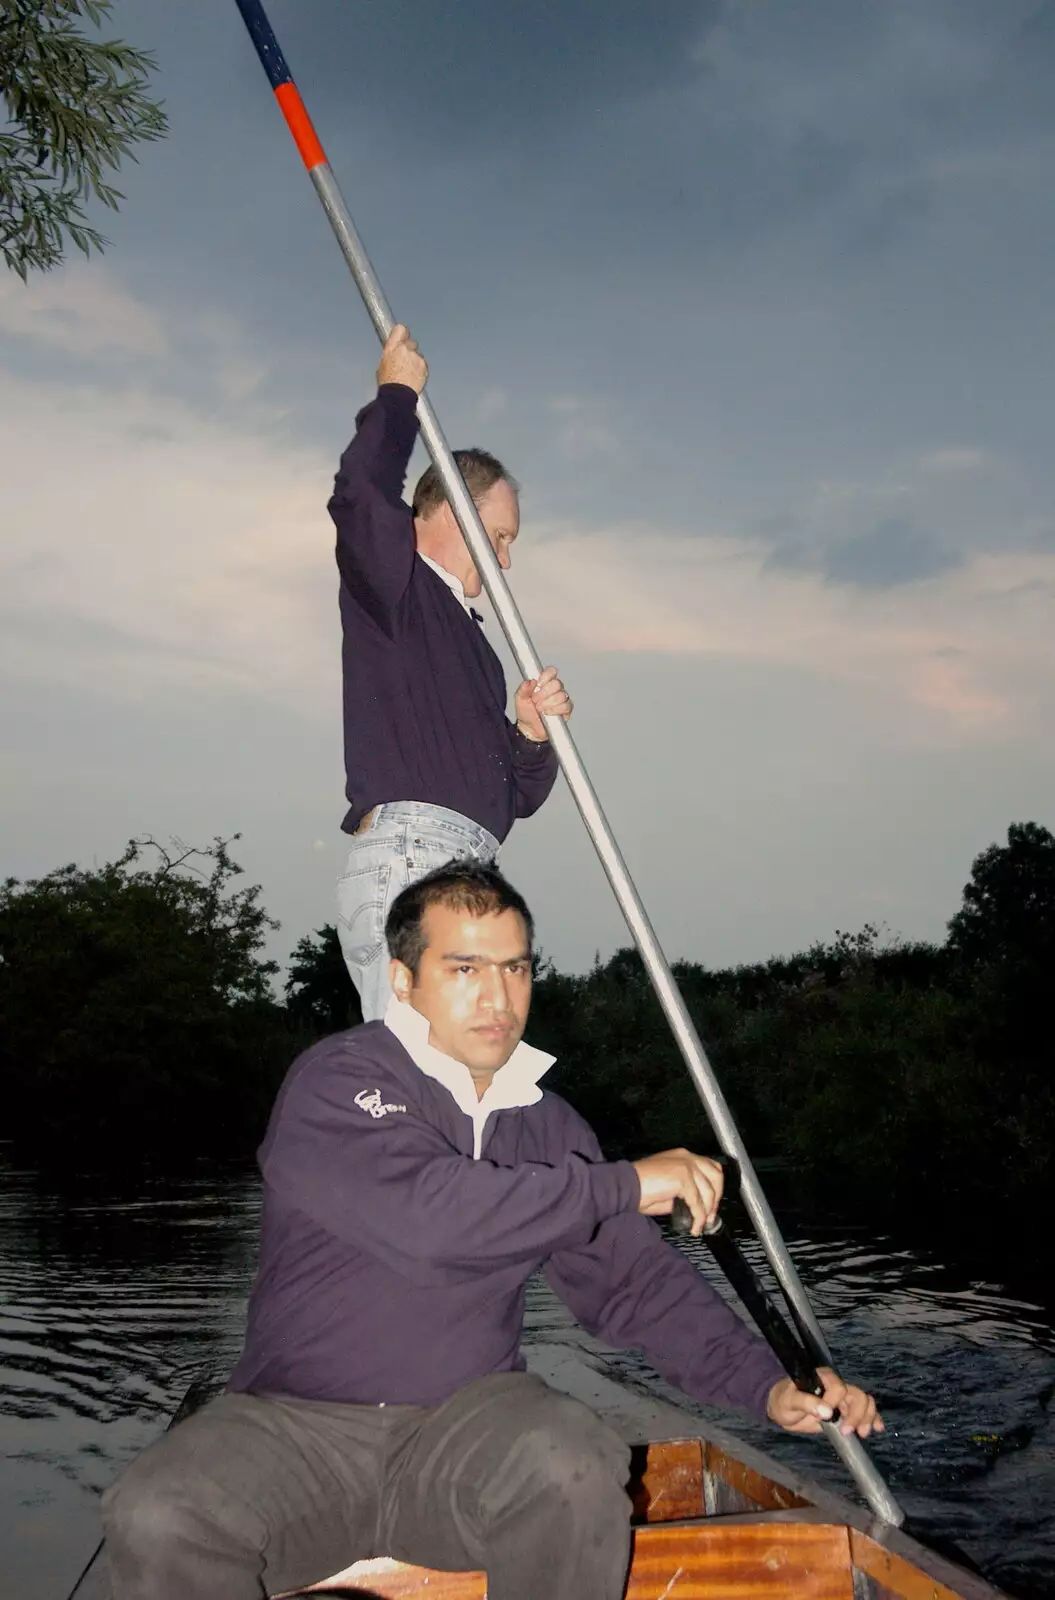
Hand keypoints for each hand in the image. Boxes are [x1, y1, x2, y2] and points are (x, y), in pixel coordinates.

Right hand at [377, 324, 427, 393]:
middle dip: (410, 349)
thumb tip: (393, 350)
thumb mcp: (383, 363)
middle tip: (405, 360)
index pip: (400, 329)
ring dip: (415, 360)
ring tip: (408, 373)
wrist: (398, 395)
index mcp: (392, 347)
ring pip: (418, 354)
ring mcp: (416, 357)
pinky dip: (420, 369)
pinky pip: (423, 364)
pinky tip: (413, 377)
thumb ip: (391, 352)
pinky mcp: (424, 365)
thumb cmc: (389, 383)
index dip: (402, 333)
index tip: (403, 336)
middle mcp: (405, 349)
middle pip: (411, 342)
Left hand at [515, 666, 572, 741]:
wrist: (529, 728)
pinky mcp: (566, 710)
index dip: (546, 676)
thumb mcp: (520, 699)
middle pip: (557, 683)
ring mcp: (562, 699)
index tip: (538, 684)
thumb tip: (530, 681)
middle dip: (544, 693)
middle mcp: (555, 689)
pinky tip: (548, 713)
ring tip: (540, 708)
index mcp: (545, 683)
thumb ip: (523, 689)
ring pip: (562, 695)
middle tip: (536, 700)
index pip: (552, 671)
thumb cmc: (526, 712)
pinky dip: (555, 710)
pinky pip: (566, 706)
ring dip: (549, 702)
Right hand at [631, 1149, 723, 1234]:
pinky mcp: (683, 1179)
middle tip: (710, 1216)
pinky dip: (698, 1218)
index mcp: (682, 1156)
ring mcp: (686, 1166)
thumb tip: (694, 1207)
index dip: (715, 1188)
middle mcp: (687, 1157)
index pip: (710, 1167)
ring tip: (701, 1225)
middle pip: (716, 1176)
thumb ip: (683, 1192)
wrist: (625, 1186)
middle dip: (716, 1198)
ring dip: (707, 1212)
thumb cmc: (639, 1187)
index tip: (711, 1205)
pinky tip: (694, 1227)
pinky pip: (697, 1203)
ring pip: (708, 1192)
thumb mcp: (667, 1188)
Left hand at [767, 1368, 883, 1438]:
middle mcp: (835, 1386)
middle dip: (856, 1414)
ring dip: (867, 1417)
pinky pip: (864, 1412)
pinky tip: (877, 1428)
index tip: (825, 1416)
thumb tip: (827, 1412)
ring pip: (864, 1402)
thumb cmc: (783, 1401)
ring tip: (863, 1433)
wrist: (783, 1410)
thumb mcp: (789, 1401)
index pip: (838, 1387)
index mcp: (822, 1377)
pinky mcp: (845, 1411)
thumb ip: (806, 1402)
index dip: (834, 1402)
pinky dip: (873, 1418)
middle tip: (847, 1431)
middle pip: (857, 1395)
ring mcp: (842, 1399)